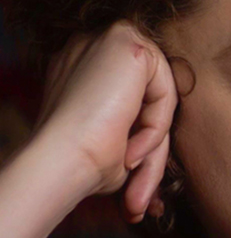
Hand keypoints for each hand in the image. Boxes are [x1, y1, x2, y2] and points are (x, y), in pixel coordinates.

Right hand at [35, 20, 177, 222]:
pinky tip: (132, 151)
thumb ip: (142, 134)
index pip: (136, 101)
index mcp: (85, 70)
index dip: (142, 143)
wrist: (58, 163)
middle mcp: (93, 48)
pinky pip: (164, 92)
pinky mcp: (126, 41)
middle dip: (152, 149)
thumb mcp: (118, 146)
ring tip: (135, 181)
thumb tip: (160, 165)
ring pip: (160, 97)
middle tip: (139, 197)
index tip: (133, 184)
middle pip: (151, 98)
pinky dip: (155, 128)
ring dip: (154, 145)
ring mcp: (107, 40)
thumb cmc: (80, 163)